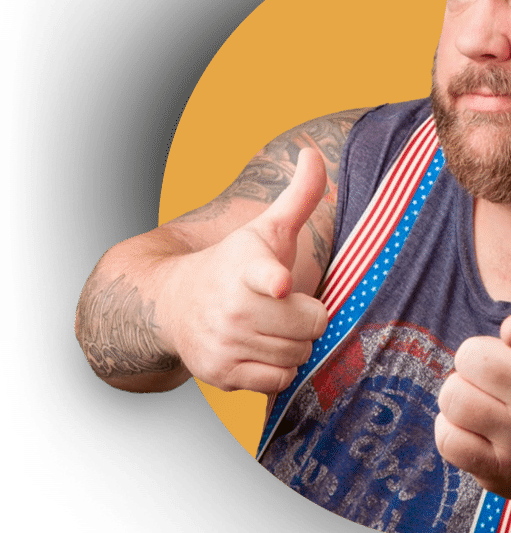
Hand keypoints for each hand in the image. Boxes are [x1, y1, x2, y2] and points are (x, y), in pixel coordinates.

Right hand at [159, 148, 329, 393]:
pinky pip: (278, 380)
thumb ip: (298, 195)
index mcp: (247, 265)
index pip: (262, 271)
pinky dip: (278, 369)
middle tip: (285, 307)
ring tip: (271, 327)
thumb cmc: (236, 264)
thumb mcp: (266, 229)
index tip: (278, 284)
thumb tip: (314, 152)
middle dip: (307, 318)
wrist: (175, 303)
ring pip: (297, 354)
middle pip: (310, 324)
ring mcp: (224, 341)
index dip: (272, 279)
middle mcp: (232, 305)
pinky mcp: (221, 374)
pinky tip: (261, 350)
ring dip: (294, 344)